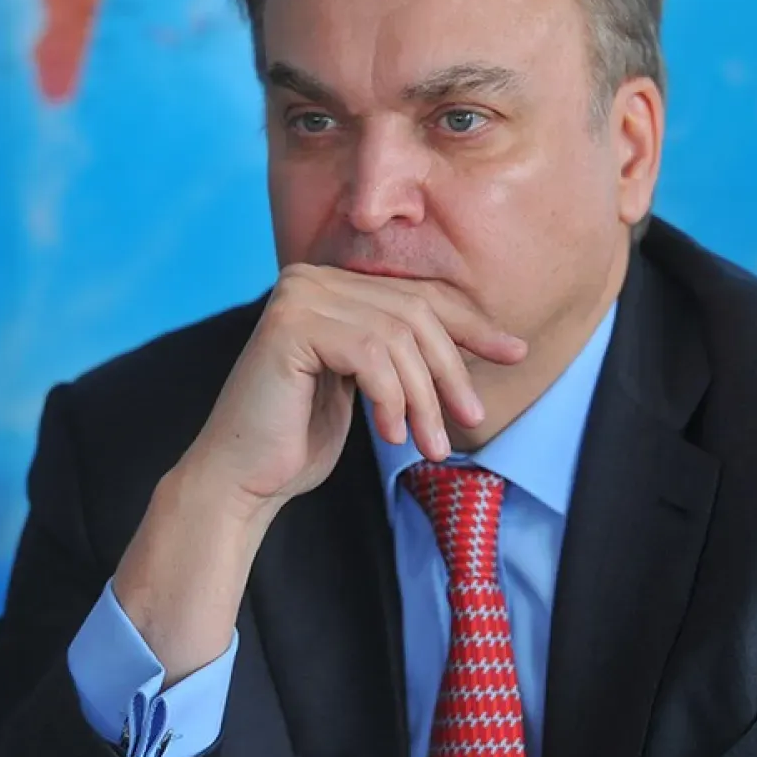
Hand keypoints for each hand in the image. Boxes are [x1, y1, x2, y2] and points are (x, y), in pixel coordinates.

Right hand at [186, 264, 527, 514]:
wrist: (241, 479)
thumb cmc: (302, 438)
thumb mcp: (373, 386)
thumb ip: (407, 353)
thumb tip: (493, 337)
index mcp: (331, 284)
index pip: (419, 295)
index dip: (472, 324)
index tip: (515, 353)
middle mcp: (311, 277)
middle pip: (414, 312)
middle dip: (451, 370)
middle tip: (472, 419)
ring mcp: (297, 295)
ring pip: (398, 336)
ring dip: (424, 397)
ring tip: (429, 445)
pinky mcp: (290, 325)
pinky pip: (370, 354)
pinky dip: (390, 398)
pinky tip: (388, 435)